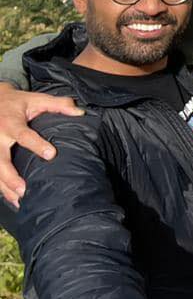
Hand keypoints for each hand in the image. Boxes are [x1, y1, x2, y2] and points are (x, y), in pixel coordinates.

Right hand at [0, 83, 83, 206]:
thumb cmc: (17, 102)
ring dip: (5, 187)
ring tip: (19, 199)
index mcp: (11, 123)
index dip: (37, 145)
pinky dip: (2, 187)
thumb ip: (58, 104)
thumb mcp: (36, 98)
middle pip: (0, 160)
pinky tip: (12, 199)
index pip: (24, 136)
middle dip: (10, 176)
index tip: (51, 154)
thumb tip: (80, 112)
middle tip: (24, 189)